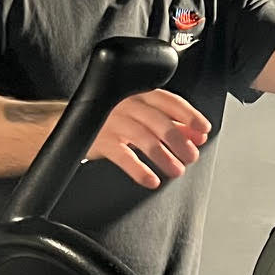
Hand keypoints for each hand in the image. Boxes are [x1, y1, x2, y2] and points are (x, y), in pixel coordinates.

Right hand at [89, 88, 210, 188]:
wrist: (71, 124)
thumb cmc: (115, 119)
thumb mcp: (144, 118)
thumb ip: (172, 124)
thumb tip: (199, 137)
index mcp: (140, 93)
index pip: (169, 100)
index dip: (188, 114)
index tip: (203, 130)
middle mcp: (126, 103)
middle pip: (157, 120)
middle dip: (178, 139)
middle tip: (191, 156)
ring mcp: (111, 120)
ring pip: (142, 137)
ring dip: (163, 156)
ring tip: (176, 171)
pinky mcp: (98, 139)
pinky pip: (121, 155)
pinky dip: (138, 169)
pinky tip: (151, 180)